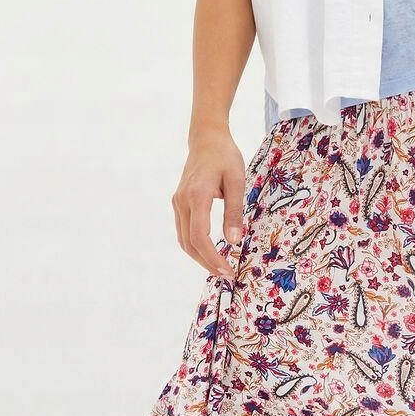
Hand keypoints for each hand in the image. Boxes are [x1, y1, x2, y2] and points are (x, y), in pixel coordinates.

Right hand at [172, 126, 245, 278]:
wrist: (206, 138)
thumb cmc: (225, 157)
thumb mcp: (237, 182)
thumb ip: (234, 211)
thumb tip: (234, 242)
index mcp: (197, 196)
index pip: (200, 237)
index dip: (212, 258)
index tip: (228, 271)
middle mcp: (182, 202)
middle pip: (190, 243)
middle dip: (207, 263)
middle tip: (226, 276)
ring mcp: (177, 203)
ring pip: (184, 240)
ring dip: (200, 258)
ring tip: (219, 269)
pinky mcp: (179, 203)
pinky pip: (184, 232)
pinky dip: (196, 246)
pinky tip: (210, 253)